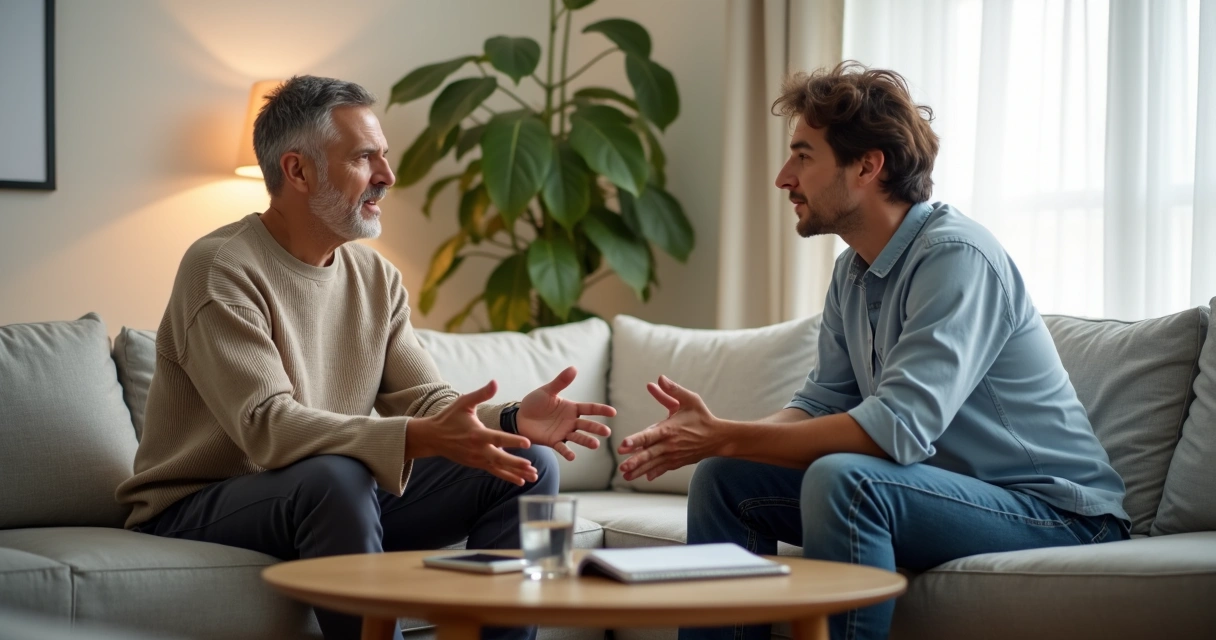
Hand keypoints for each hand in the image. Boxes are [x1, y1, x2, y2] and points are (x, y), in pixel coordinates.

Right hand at [406, 380, 537, 485]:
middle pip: (499, 458)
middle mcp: (477, 449)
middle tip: (531, 467)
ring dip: (516, 473)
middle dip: (516, 464)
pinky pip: (494, 471)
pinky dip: (507, 476)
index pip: (497, 438)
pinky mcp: (476, 464)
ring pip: (499, 468)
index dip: (512, 441)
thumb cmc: (449, 417)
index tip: (527, 443)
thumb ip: (481, 394)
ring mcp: (477, 459)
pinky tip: (520, 481)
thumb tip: (495, 382)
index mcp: (476, 433)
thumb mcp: (463, 402)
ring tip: (533, 476)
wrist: (432, 437)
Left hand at [517, 366, 615, 460]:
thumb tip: (573, 368)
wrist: (519, 417)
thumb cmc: (535, 402)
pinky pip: (562, 447)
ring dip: (587, 441)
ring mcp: (563, 432)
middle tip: (607, 432)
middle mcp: (571, 421)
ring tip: (595, 445)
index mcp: (572, 408)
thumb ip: (561, 382)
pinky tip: (572, 457)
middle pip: (587, 425)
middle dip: (597, 428)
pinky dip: (567, 452)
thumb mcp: (547, 391)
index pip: (590, 409)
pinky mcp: (553, 442)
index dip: (601, 410)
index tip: (613, 412)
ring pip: (578, 437)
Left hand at [617, 375, 721, 481]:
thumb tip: (658, 379)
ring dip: (639, 470)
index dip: (636, 440)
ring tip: (625, 476)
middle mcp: (670, 444)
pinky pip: (663, 468)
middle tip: (621, 467)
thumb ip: (673, 390)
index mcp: (670, 429)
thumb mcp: (689, 400)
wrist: (717, 438)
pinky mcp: (677, 461)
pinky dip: (655, 473)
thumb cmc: (701, 416)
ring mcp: (673, 455)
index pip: (649, 435)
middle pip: (649, 454)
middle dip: (635, 461)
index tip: (623, 445)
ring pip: (653, 464)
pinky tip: (646, 478)